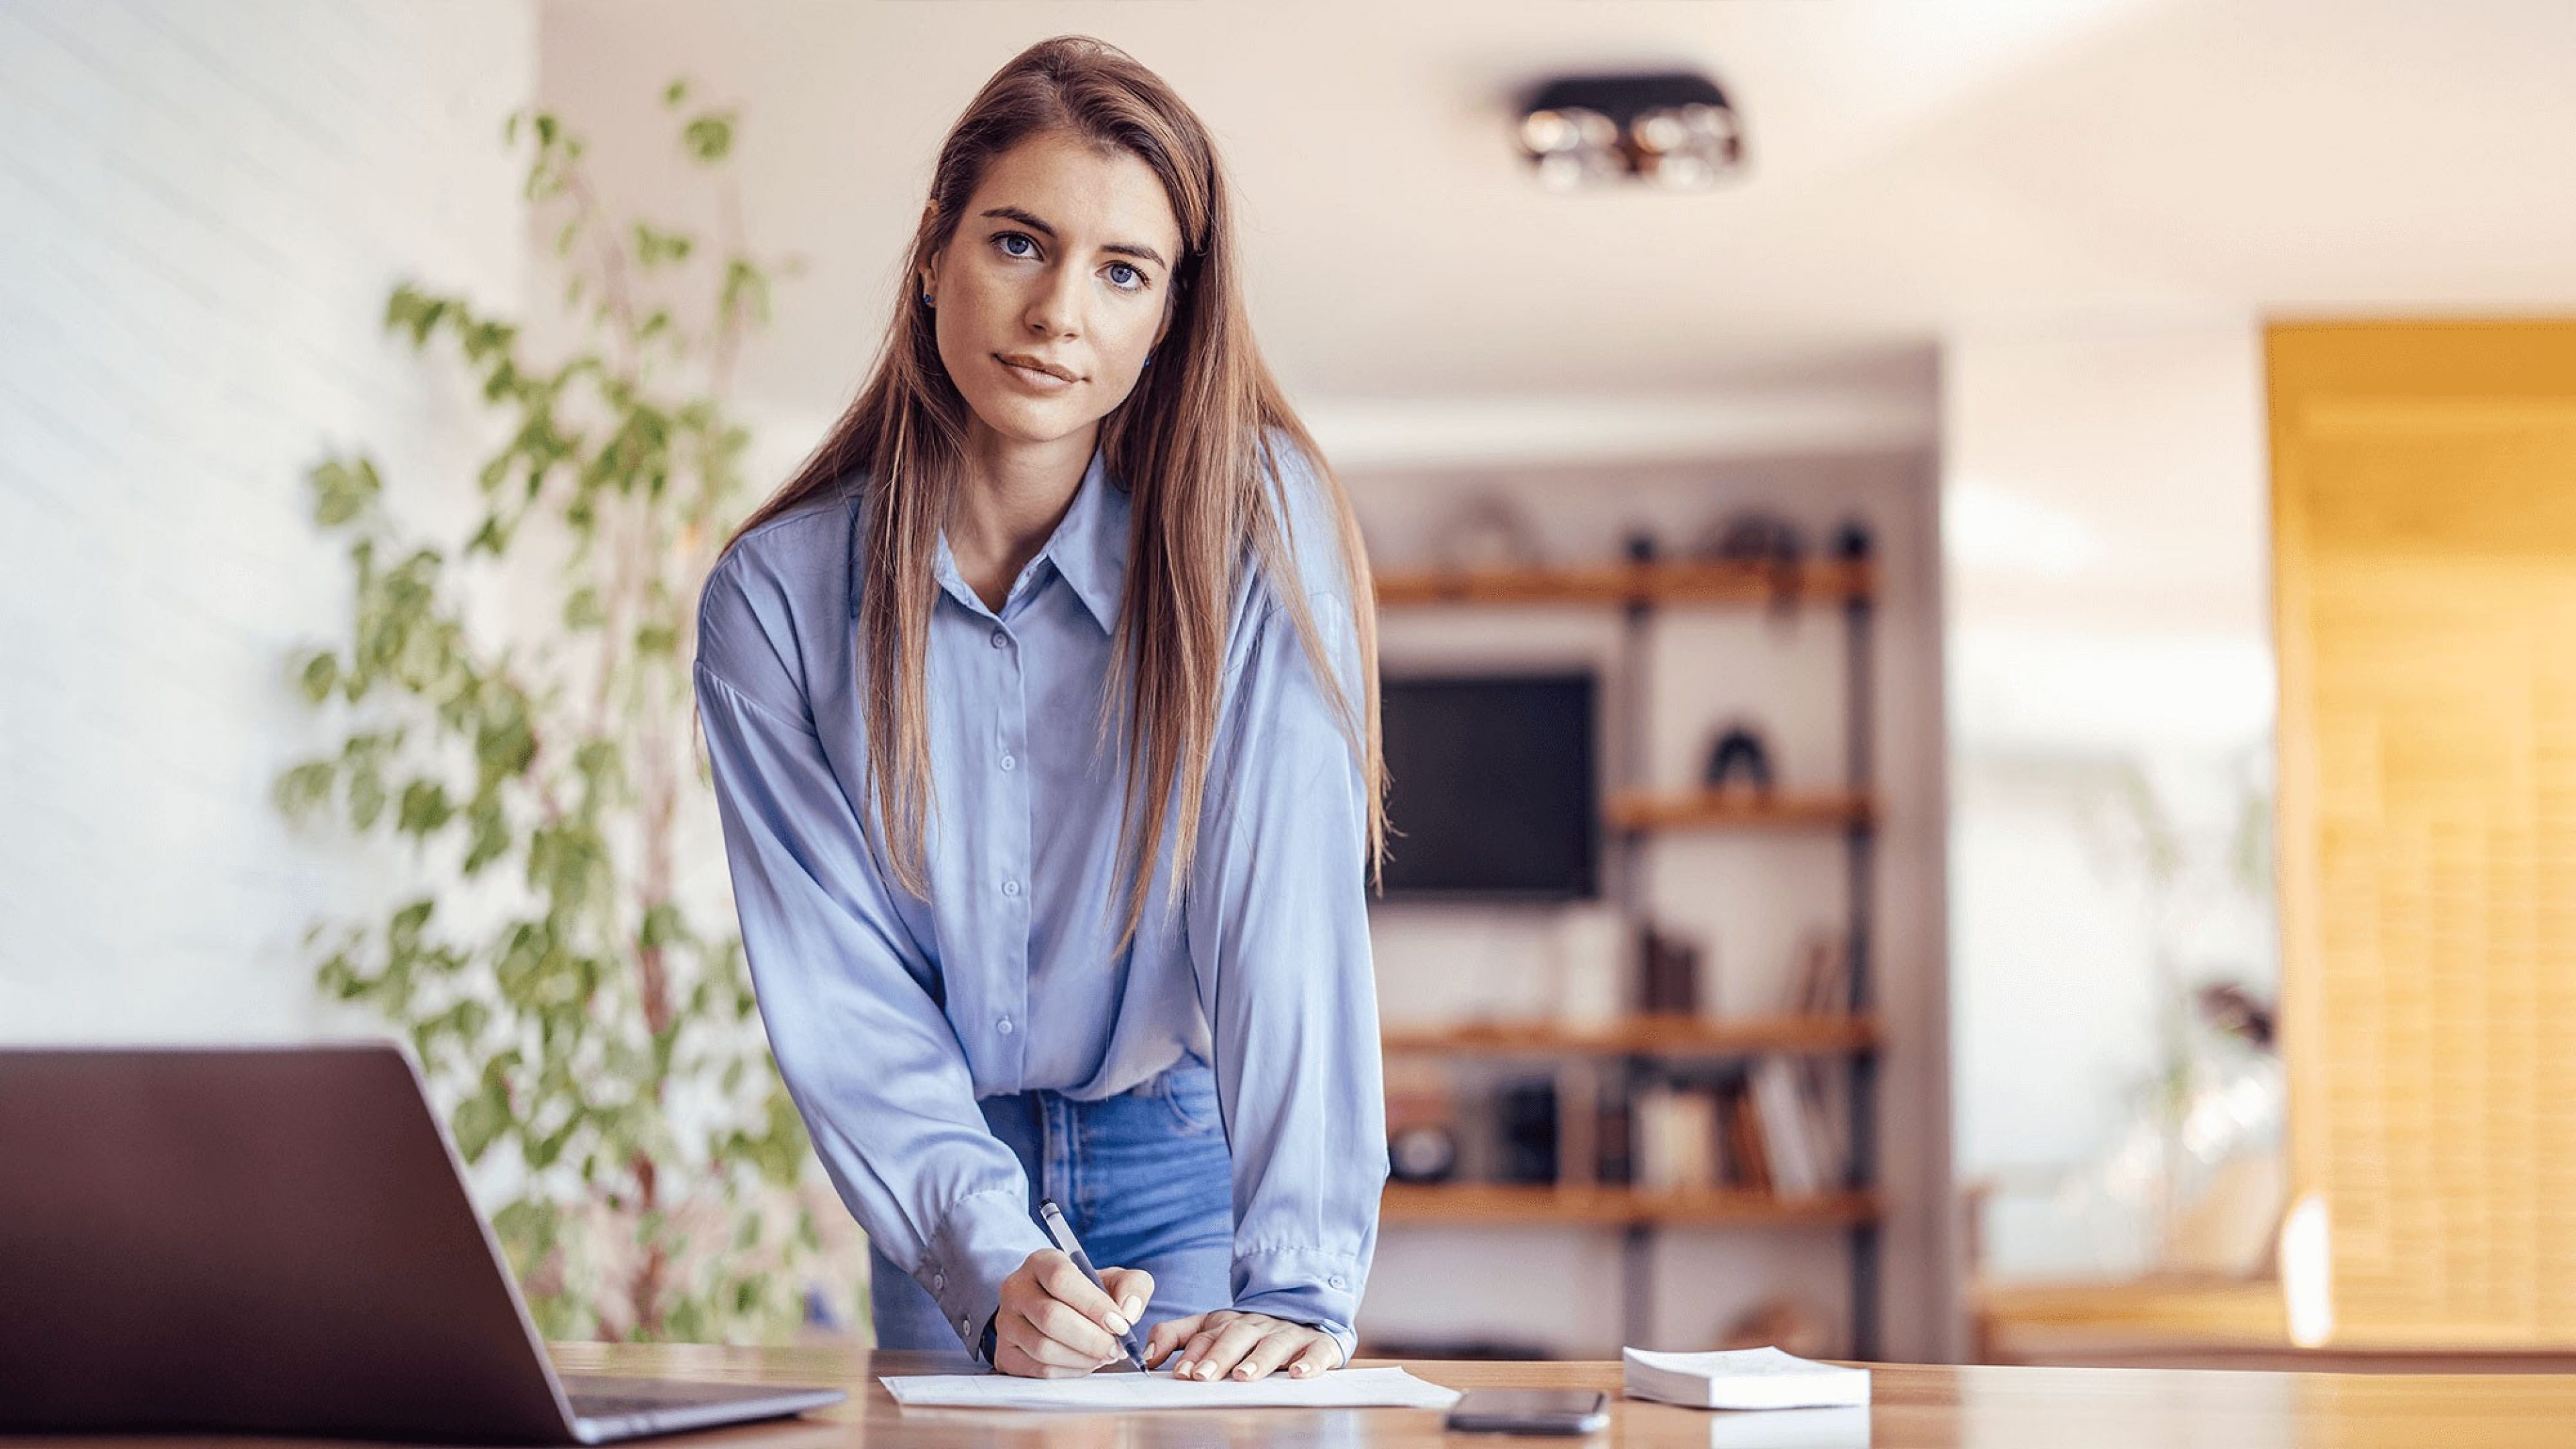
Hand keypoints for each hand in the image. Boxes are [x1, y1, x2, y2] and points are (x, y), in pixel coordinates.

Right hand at [991, 1249, 1153, 1378]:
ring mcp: (1006, 1322)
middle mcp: (1016, 1288)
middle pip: (1051, 1317)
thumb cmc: (1089, 1295)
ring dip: (1083, 1358)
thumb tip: (1128, 1312)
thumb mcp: (1114, 1280)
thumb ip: (1133, 1286)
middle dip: (1092, 1339)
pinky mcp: (1005, 1353)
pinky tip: (1086, 1363)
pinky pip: (1039, 1370)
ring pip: (1043, 1347)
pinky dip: (1070, 1371)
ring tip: (1104, 1355)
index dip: (1094, 1305)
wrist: (1056, 1311)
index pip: (1062, 1279)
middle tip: (1116, 1349)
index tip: (1121, 1325)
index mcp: (1042, 1262)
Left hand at [1146, 1309, 1343, 1382]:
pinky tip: (1299, 1374)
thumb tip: (1147, 1356)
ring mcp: (1289, 1334)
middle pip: (1237, 1336)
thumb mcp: (1211, 1328)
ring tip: (1243, 1376)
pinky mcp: (1318, 1344)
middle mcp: (1258, 1325)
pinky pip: (1316, 1351)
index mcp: (1229, 1322)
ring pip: (1273, 1344)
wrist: (1305, 1317)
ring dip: (1258, 1359)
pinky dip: (1310, 1362)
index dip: (1195, 1353)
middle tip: (1203, 1376)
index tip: (1181, 1372)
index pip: (1208, 1335)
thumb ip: (1176, 1336)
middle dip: (1219, 1356)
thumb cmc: (1249, 1334)